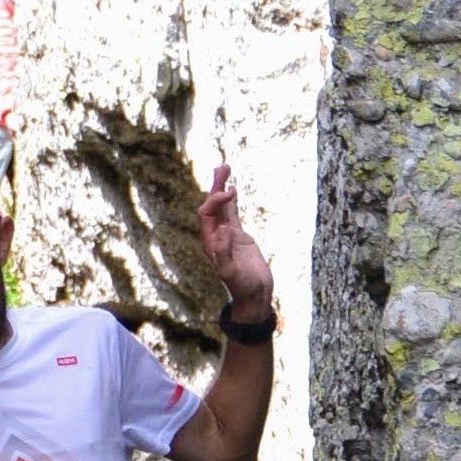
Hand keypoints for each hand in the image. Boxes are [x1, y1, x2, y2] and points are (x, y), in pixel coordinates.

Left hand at [197, 163, 273, 314]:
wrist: (254, 294)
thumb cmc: (242, 286)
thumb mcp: (231, 272)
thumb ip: (223, 254)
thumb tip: (222, 230)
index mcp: (210, 242)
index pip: (206, 213)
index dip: (214, 200)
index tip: (230, 192)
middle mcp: (215, 236)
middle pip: (210, 205)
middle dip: (215, 186)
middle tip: (223, 166)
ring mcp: (227, 235)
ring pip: (221, 207)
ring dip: (222, 188)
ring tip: (225, 167)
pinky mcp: (239, 236)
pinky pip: (232, 213)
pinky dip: (231, 200)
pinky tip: (232, 188)